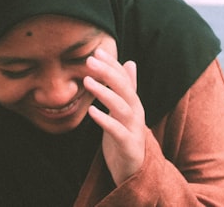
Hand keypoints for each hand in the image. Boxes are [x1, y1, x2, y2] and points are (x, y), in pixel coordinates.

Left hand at [84, 48, 146, 184]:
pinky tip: (91, 112)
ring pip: (122, 107)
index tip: (96, 51)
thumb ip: (127, 88)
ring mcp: (134, 129)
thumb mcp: (125, 110)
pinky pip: (117, 131)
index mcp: (133, 103)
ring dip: (105, 93)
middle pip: (124, 89)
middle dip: (108, 73)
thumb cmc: (126, 137)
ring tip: (87, 81)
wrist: (136, 172)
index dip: (111, 64)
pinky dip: (105, 120)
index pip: (124, 78)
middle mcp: (136, 113)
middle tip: (90, 60)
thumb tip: (130, 62)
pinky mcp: (129, 146)